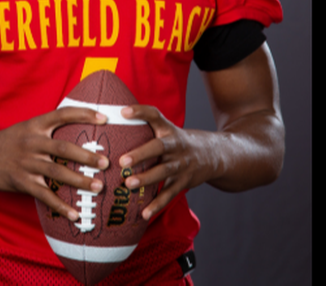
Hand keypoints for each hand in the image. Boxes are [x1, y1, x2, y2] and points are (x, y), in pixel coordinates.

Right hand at [0, 108, 110, 220]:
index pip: (63, 114)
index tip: (104, 119)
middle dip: (86, 156)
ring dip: (79, 181)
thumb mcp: (26, 127)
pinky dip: (60, 206)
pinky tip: (74, 214)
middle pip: (64, 148)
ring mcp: (26, 163)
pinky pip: (44, 195)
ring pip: (57, 172)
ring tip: (98, 187)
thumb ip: (48, 128)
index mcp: (35, 125)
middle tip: (106, 163)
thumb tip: (77, 129)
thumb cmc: (8, 141)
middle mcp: (32, 142)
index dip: (84, 114)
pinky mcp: (21, 181)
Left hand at [118, 105, 214, 220]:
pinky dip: (157, 204)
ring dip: (146, 178)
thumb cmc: (177, 142)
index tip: (123, 112)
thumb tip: (113, 119)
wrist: (212, 155)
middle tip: (123, 160)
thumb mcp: (167, 129)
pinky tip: (144, 213)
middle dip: (141, 153)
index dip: (140, 112)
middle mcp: (175, 145)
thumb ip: (145, 126)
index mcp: (168, 129)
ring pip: (163, 171)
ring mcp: (181, 164)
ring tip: (128, 184)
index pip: (154, 115)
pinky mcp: (184, 181)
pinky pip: (169, 193)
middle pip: (159, 147)